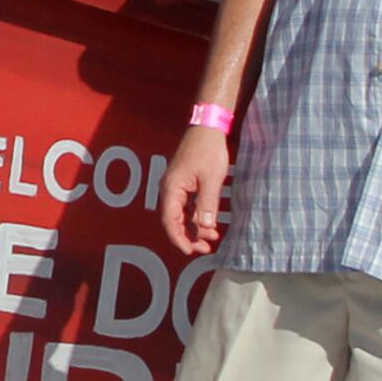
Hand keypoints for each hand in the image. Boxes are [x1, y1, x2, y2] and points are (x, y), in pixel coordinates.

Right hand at [160, 125, 231, 254]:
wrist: (207, 129)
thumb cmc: (208, 151)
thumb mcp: (211, 180)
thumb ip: (207, 205)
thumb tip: (205, 227)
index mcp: (172, 189)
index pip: (170, 221)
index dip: (179, 239)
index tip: (190, 251)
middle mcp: (169, 189)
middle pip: (174, 221)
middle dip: (188, 236)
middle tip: (205, 248)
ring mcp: (176, 187)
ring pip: (181, 215)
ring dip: (194, 228)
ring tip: (211, 237)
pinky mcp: (183, 184)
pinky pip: (186, 206)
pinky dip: (196, 217)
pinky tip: (208, 223)